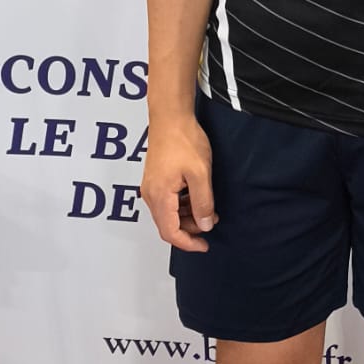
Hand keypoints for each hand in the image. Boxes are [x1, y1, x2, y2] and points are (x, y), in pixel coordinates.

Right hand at [141, 116, 217, 252]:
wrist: (170, 117)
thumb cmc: (184, 141)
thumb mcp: (200, 174)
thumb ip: (202, 202)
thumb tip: (204, 226)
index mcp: (160, 197)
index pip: (170, 233)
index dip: (188, 243)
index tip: (205, 245)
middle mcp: (151, 195)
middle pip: (168, 225)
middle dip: (191, 229)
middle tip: (212, 220)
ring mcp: (151, 187)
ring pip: (168, 214)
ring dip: (188, 216)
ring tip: (208, 208)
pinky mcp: (155, 180)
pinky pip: (168, 201)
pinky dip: (183, 205)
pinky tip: (197, 196)